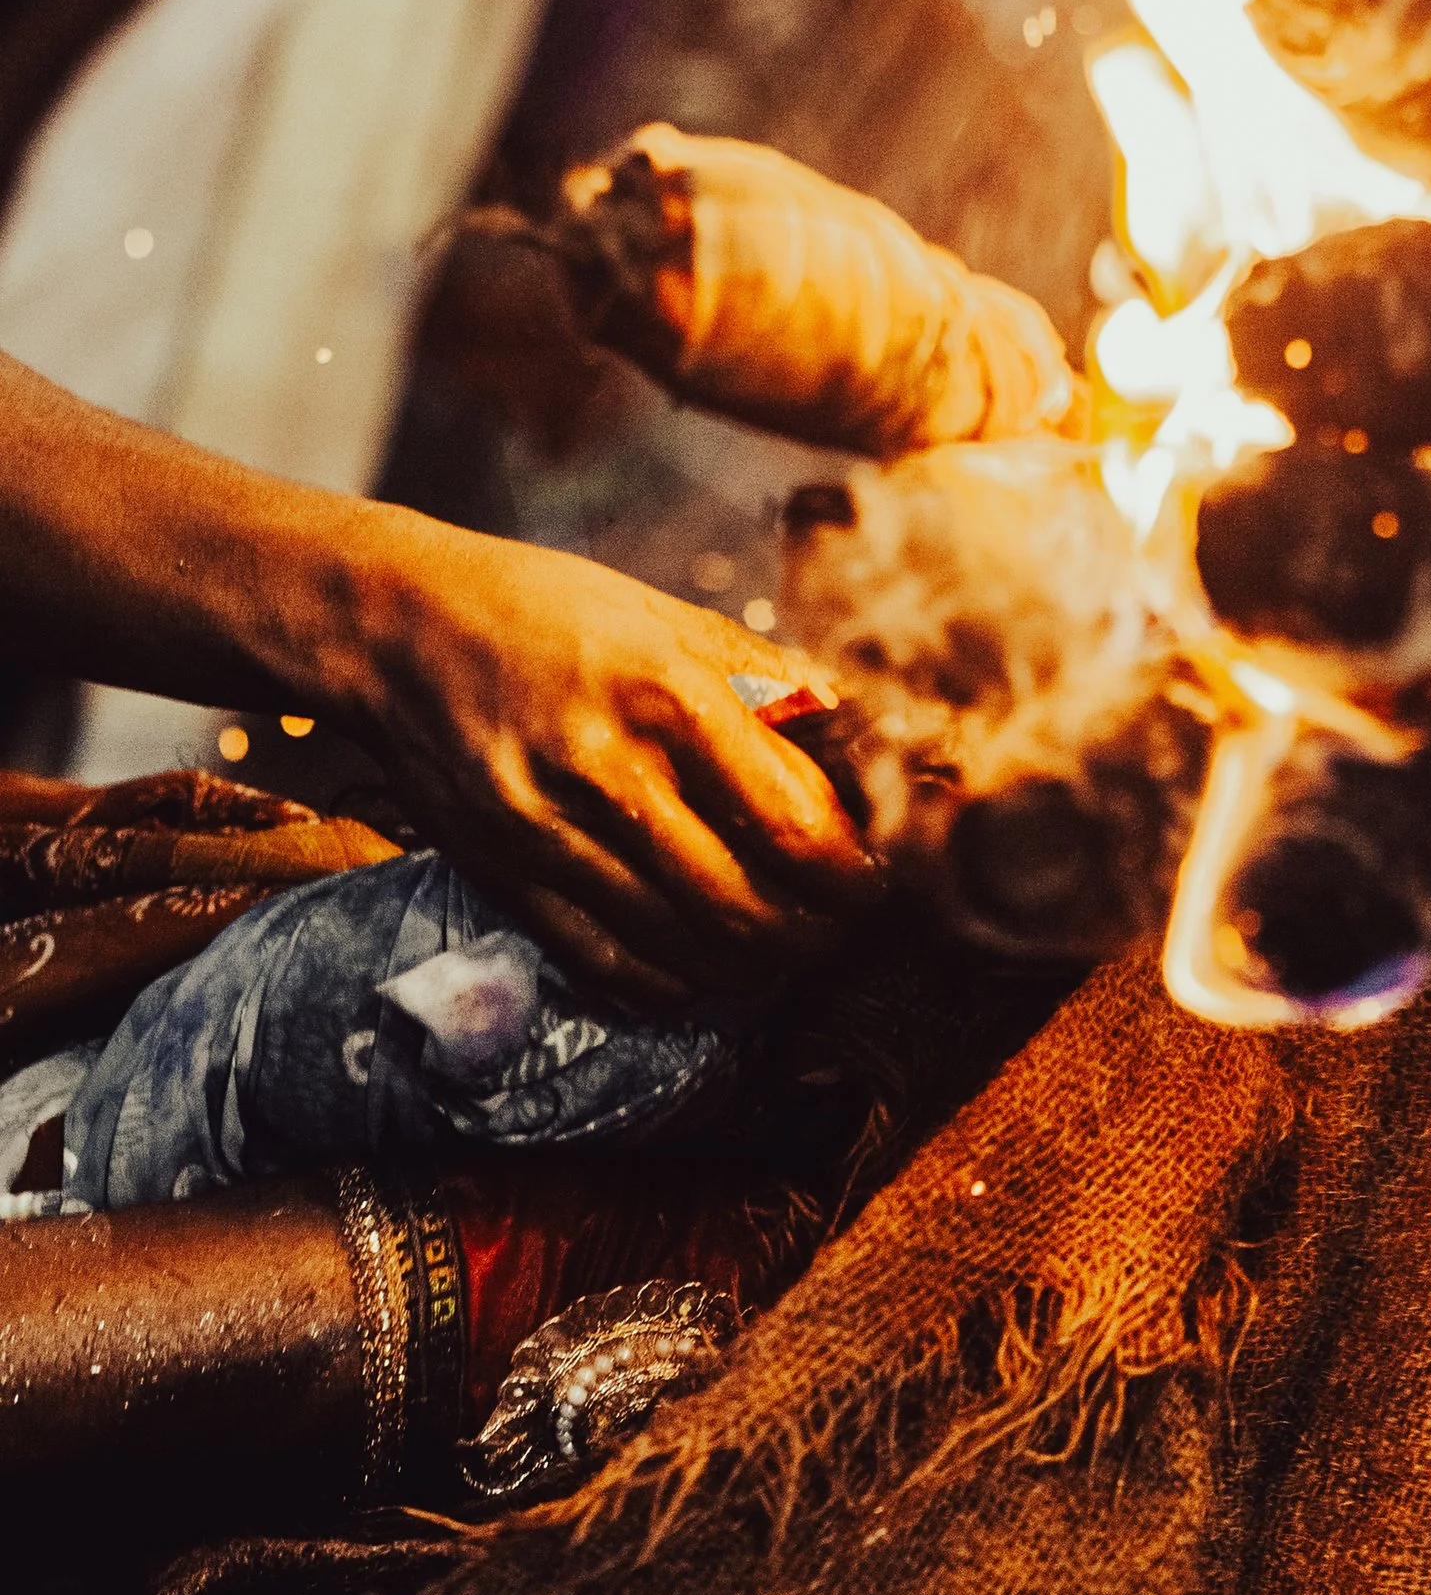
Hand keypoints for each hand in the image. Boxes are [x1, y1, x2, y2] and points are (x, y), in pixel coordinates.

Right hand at [333, 511, 872, 1007]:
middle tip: (835, 925)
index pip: (792, 826)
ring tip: (782, 946)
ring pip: (685, 954)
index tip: (871, 879)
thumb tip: (850, 735)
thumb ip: (762, 680)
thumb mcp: (664, 617)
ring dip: (754, 968)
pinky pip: (611, 967)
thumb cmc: (543, 612)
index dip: (851, 875)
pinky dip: (674, 982)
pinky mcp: (505, 878)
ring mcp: (549, 836)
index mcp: (666, 695)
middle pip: (748, 910)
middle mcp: (608, 773)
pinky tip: (702, 960)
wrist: (395, 630)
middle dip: (815, 935)